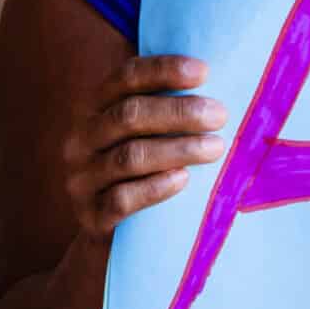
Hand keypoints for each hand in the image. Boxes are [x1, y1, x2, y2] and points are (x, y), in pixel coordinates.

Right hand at [64, 55, 225, 239]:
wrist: (112, 238)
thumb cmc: (144, 171)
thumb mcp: (148, 135)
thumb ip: (171, 108)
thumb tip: (227, 77)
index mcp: (96, 109)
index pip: (125, 78)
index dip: (163, 70)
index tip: (204, 72)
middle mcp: (81, 140)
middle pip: (129, 115)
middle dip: (179, 112)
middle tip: (220, 115)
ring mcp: (81, 179)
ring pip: (129, 157)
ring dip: (178, 149)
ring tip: (215, 147)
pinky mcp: (90, 217)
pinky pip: (121, 200)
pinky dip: (154, 188)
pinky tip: (183, 179)